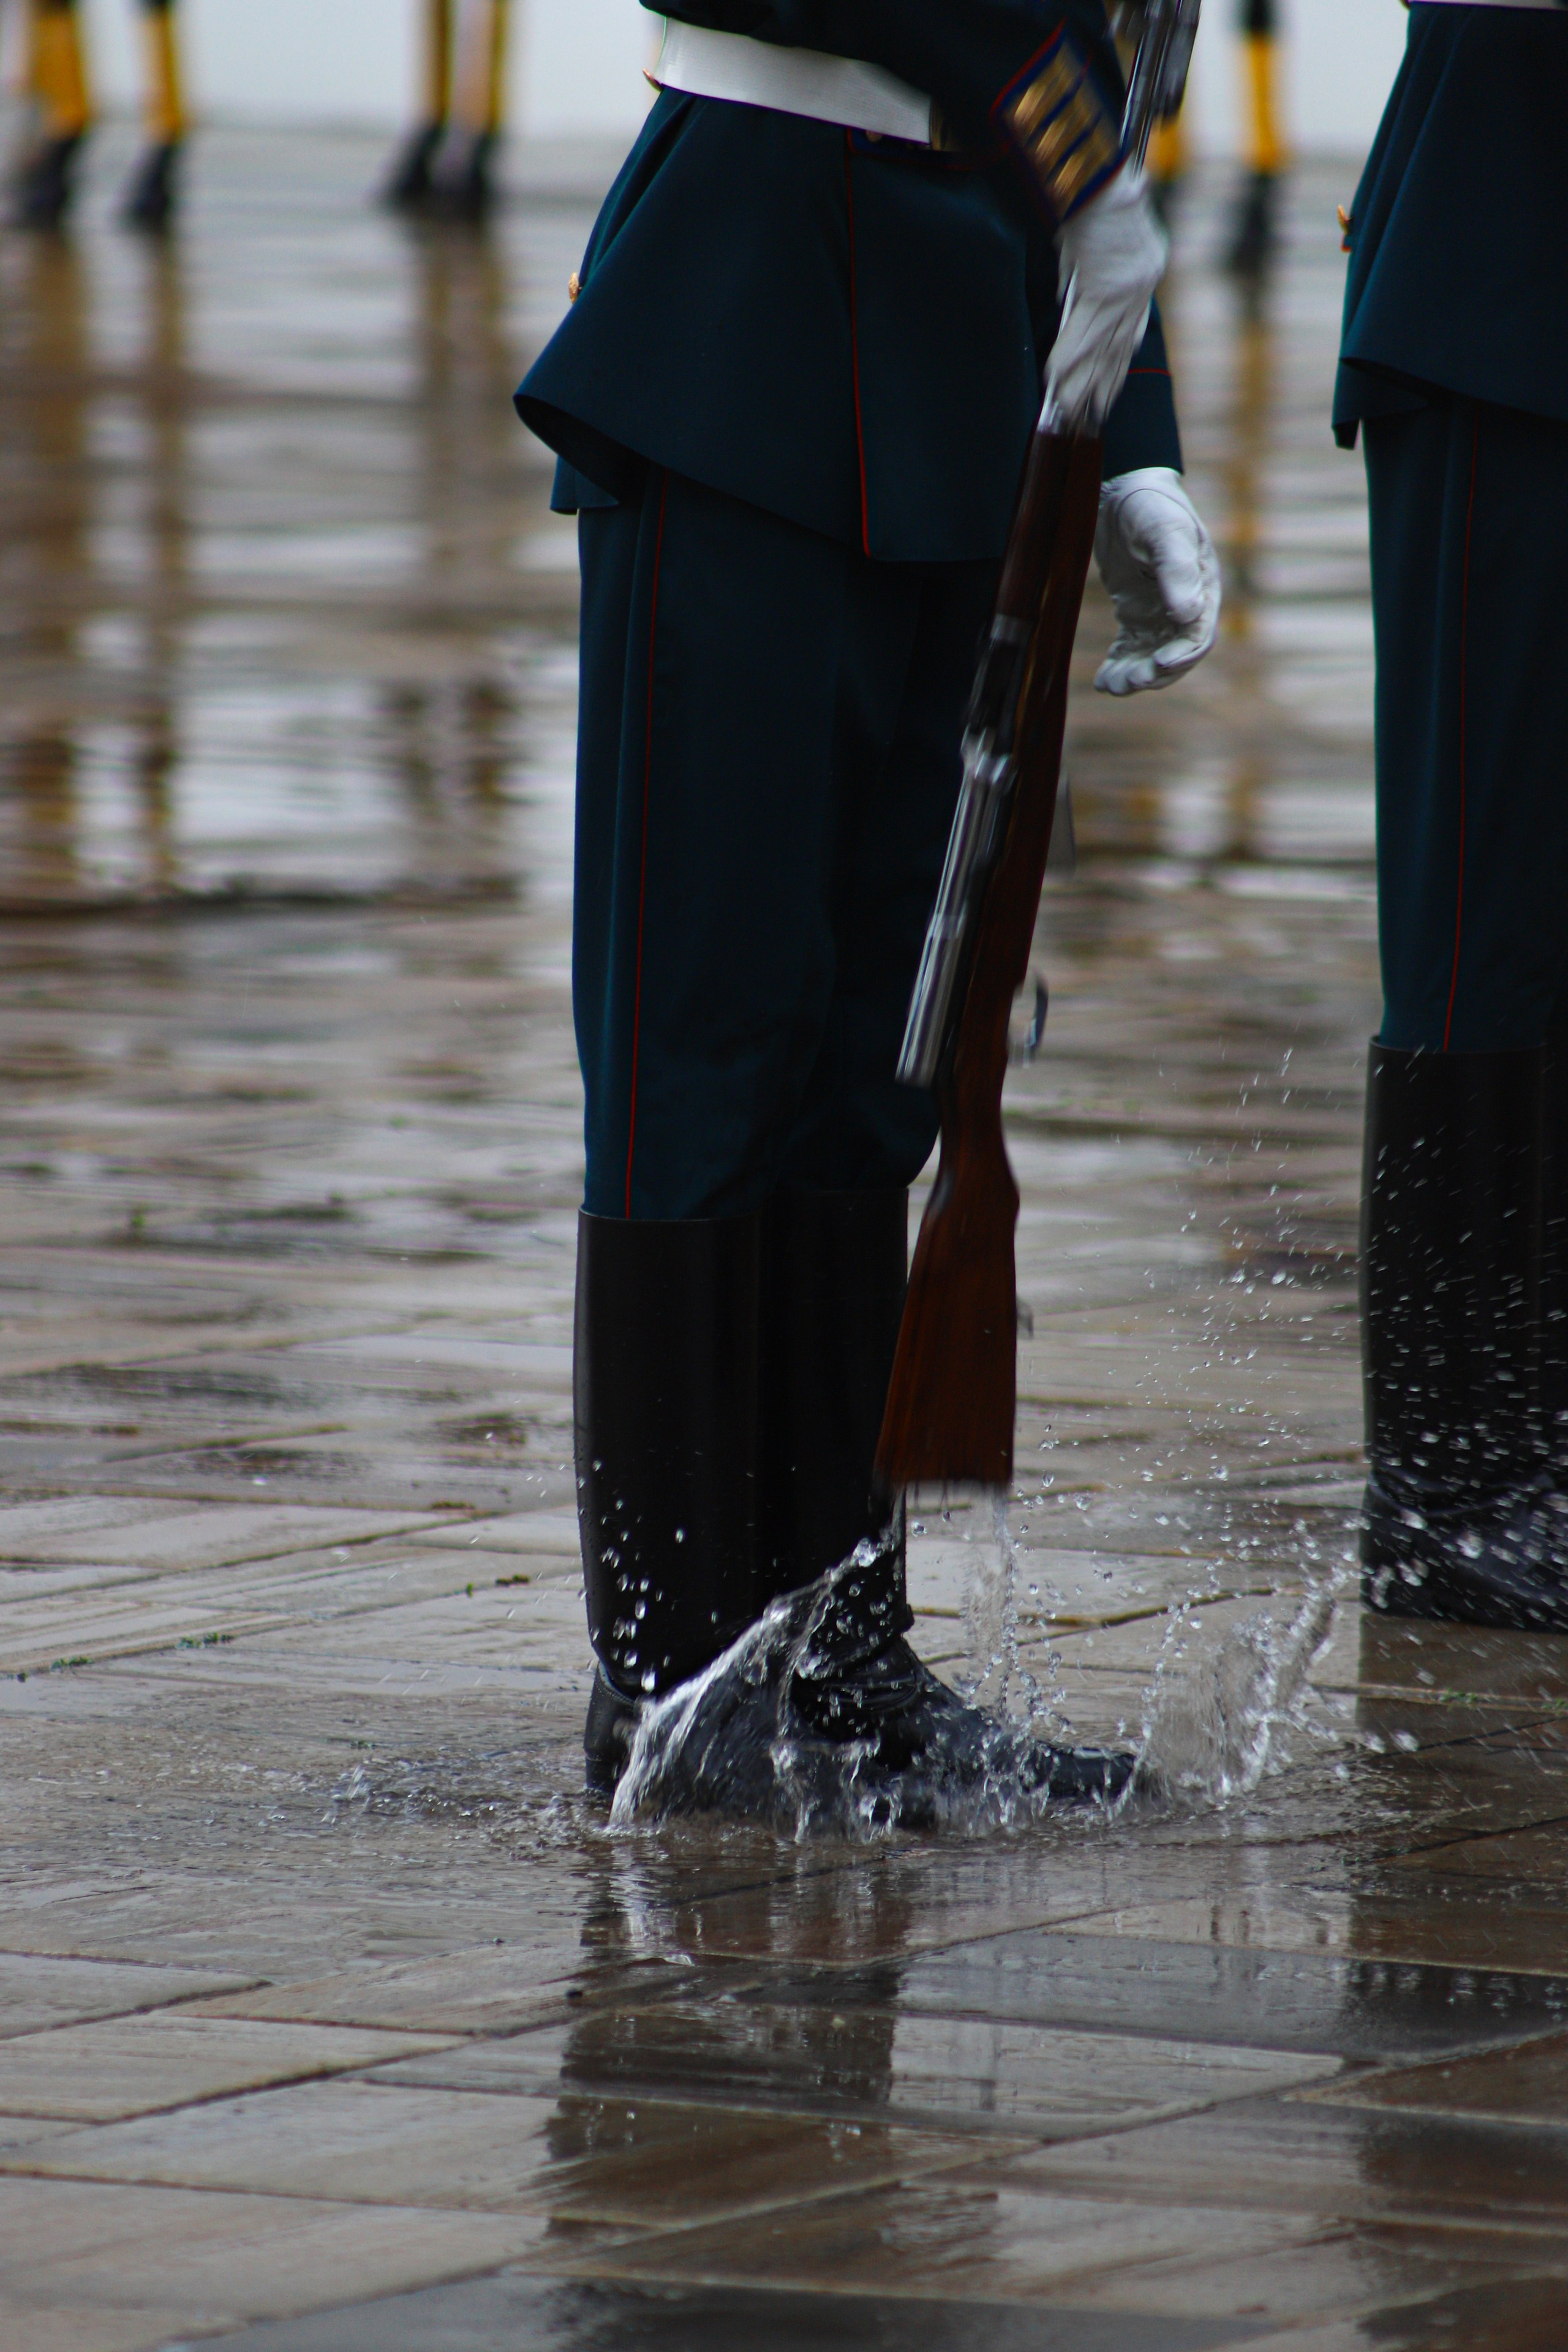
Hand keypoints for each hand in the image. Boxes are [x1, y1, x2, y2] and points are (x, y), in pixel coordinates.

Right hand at [1043, 166, 1166, 434]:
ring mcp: (1125, 290)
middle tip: (1093, 417)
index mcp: (1144, 271)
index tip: (1111, 388)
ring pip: (1103, 351)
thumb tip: (1068, 298)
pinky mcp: (1104, 288)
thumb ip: (1085, 272)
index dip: (1119, 364)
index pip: (1131, 330)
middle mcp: (1141, 286)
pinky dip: (1068, 360)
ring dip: (1084, 385)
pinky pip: (1082, 336)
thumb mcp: (1094, 237)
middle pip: (1120, 349)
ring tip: (1071, 413)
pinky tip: (1054, 384)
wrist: (1099, 172)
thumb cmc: (1095, 192)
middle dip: (1105, 386)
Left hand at [1093, 467, 1220, 695]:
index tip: (1157, 665)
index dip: (1180, 656)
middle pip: (1175, 655)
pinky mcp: (1135, 614)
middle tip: (1127, 682)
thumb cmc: (1150, 506)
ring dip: (1134, 676)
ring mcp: (1159, 613)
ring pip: (1151, 658)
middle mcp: (1185, 606)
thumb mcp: (1165, 532)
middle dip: (1153, 674)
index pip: (1197, 635)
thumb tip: (1187, 615)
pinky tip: (1102, 679)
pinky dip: (1119, 666)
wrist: (1121, 491)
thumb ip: (1176, 571)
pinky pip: (1131, 649)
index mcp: (1202, 589)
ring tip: (1109, 686)